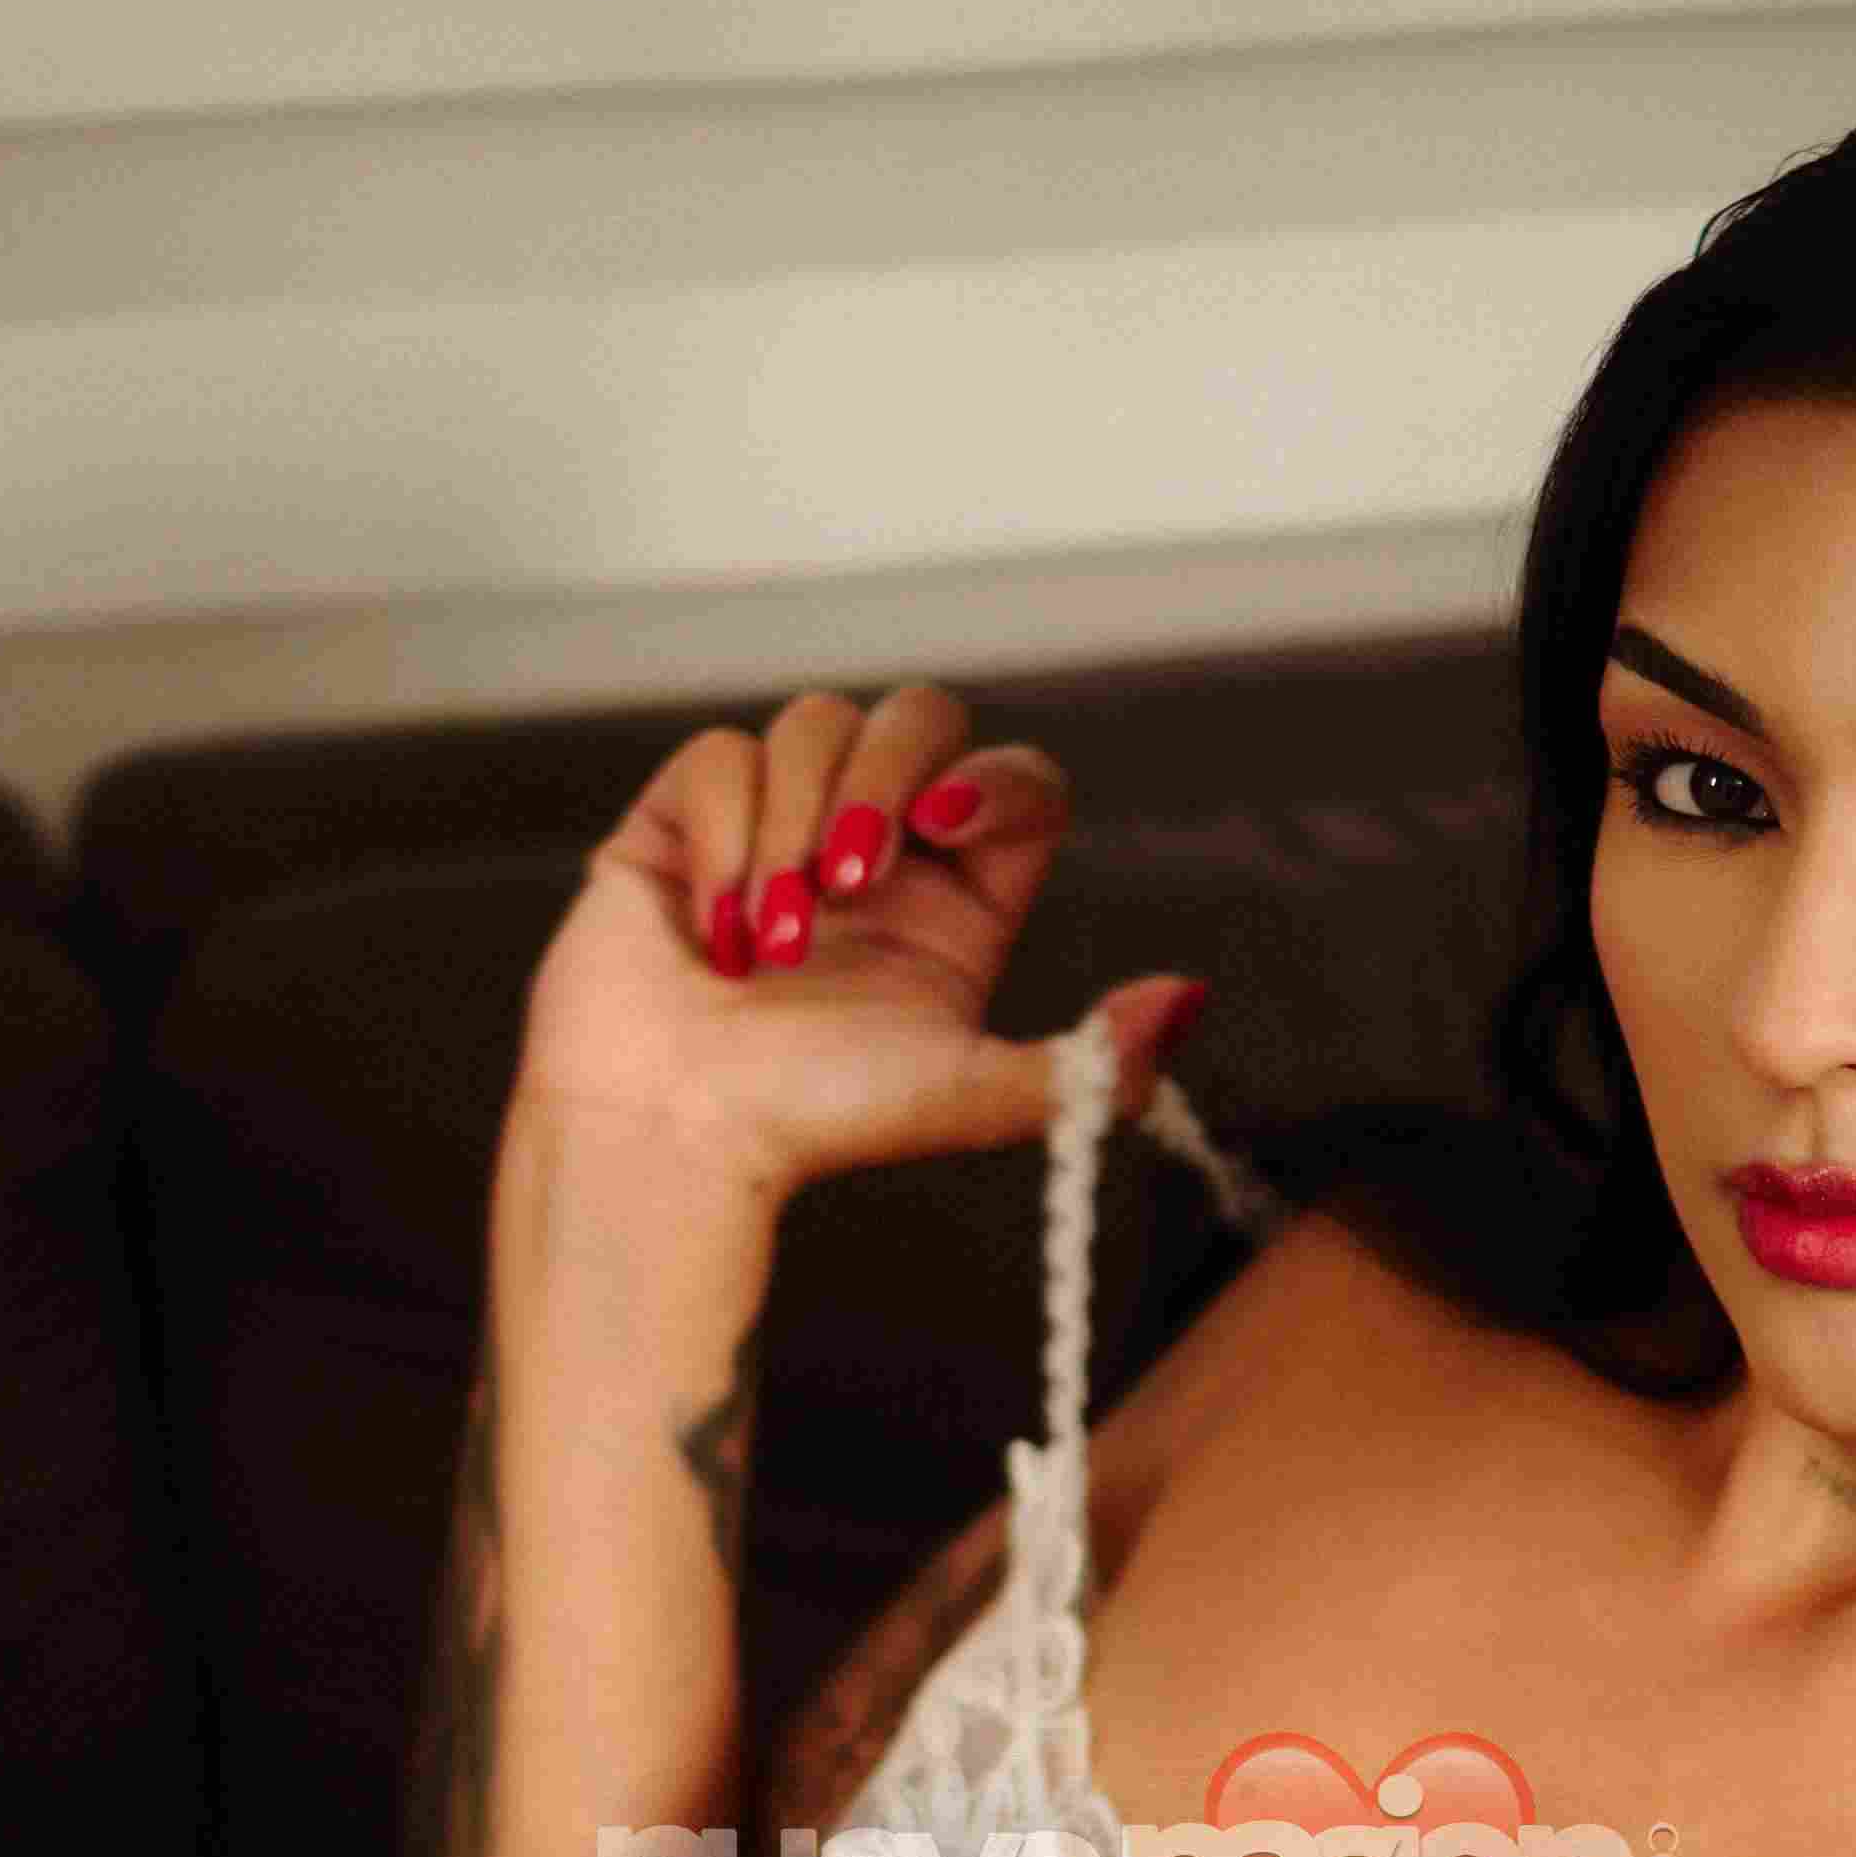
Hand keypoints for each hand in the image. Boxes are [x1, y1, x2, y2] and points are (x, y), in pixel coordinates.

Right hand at [512, 679, 1209, 1208]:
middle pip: (920, 715)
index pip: (1013, 780)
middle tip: (850, 882)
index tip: (948, 824)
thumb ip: (1085, 1063)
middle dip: (885, 777)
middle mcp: (873, 850)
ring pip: (815, 722)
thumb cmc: (813, 1123)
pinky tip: (717, 927)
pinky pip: (720, 755)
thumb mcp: (970, 1097)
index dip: (996, 777)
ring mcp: (777, 826)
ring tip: (772, 942)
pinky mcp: (686, 821)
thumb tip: (1186, 1003)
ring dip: (795, 825)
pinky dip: (724, 834)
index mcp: (956, 902)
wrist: (669, 1141)